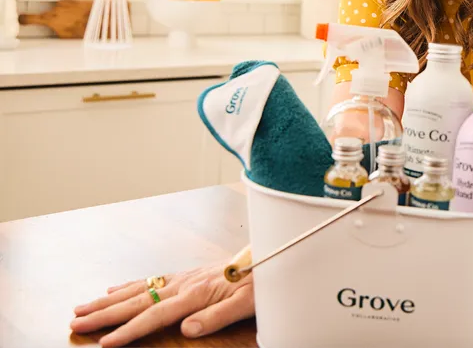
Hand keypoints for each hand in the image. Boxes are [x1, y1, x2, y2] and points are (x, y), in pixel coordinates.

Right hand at [70, 263, 253, 346]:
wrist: (272, 257)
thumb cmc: (261, 282)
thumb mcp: (247, 304)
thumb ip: (216, 316)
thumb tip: (186, 329)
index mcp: (196, 292)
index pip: (155, 314)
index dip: (129, 330)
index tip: (104, 342)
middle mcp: (185, 283)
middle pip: (137, 300)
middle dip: (105, 312)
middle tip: (75, 321)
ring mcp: (184, 277)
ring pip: (139, 288)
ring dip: (109, 299)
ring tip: (83, 306)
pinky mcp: (188, 275)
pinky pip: (151, 279)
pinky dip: (129, 285)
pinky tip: (114, 288)